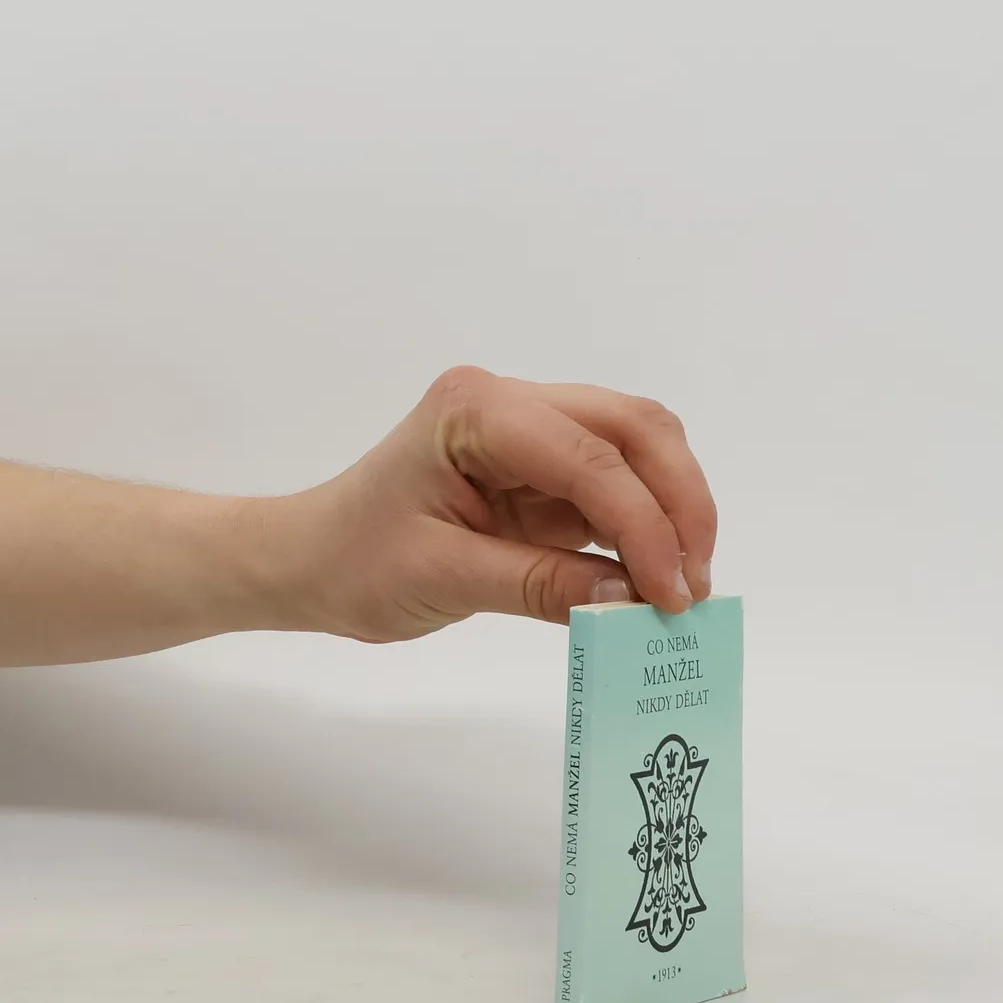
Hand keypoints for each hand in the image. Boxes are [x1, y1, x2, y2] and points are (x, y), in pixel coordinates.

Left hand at [277, 367, 718, 643]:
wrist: (309, 559)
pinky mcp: (545, 466)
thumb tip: (631, 601)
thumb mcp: (444, 579)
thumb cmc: (354, 562)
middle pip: (633, 428)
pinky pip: (617, 483)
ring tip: (683, 586)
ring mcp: (533, 428)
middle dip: (679, 503)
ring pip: (638, 446)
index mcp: (476, 410)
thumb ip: (542, 585)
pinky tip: (656, 577)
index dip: (643, 525)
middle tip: (693, 585)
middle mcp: (513, 401)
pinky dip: (646, 526)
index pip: (589, 456)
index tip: (669, 595)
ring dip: (673, 511)